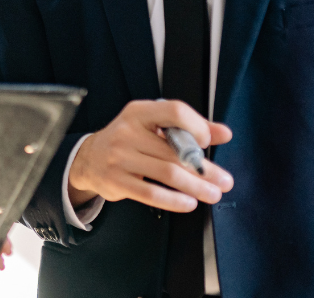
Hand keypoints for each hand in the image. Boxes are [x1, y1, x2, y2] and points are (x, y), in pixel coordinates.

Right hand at [67, 99, 234, 212]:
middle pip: (176, 152)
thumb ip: (188, 128)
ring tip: (212, 194)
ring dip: (196, 187)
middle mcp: (127, 132)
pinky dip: (174, 200)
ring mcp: (120, 157)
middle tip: (224, 180)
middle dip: (206, 169)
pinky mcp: (117, 181)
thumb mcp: (152, 126)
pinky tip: (188, 202)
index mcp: (139, 113)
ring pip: (168, 174)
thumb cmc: (128, 141)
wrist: (89, 158)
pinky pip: (152, 194)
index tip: (207, 142)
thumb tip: (223, 133)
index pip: (174, 111)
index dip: (196, 126)